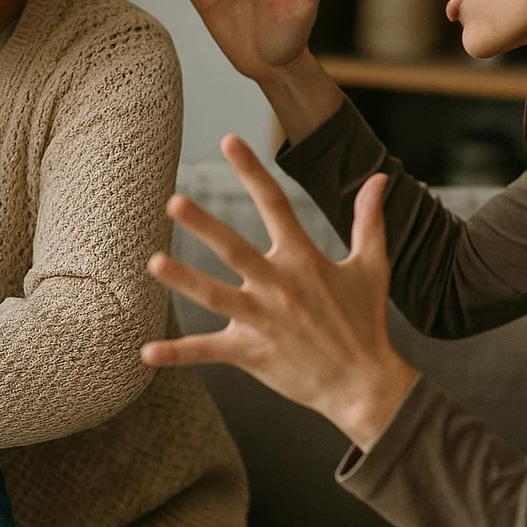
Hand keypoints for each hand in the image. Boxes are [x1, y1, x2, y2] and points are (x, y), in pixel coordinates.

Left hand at [140, 135, 416, 451]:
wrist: (365, 385)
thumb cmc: (365, 322)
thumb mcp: (373, 266)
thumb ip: (370, 220)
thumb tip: (380, 178)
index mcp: (303, 260)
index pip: (275, 205)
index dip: (253, 172)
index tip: (229, 140)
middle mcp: (280, 287)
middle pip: (235, 249)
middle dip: (204, 225)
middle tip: (173, 202)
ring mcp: (264, 321)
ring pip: (216, 297)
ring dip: (184, 280)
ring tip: (154, 262)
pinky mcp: (253, 353)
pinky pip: (209, 351)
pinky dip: (177, 353)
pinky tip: (146, 353)